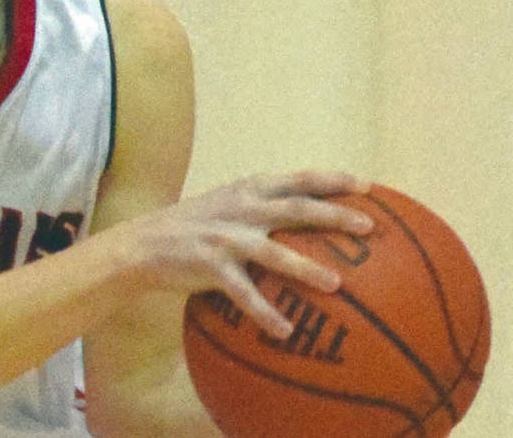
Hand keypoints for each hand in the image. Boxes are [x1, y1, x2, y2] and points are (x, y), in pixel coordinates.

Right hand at [114, 169, 373, 337]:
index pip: (297, 179)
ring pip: (273, 252)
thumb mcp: (227, 206)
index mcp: (248, 190)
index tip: (369, 186)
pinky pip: (243, 293)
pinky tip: (285, 332)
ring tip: (336, 285)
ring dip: (306, 267)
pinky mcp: (209, 264)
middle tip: (370, 227)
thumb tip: (313, 223)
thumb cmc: (195, 227)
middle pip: (295, 209)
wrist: (142, 243)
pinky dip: (265, 312)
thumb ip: (264, 208)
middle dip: (334, 215)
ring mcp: (224, 237)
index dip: (333, 180)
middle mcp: (240, 209)